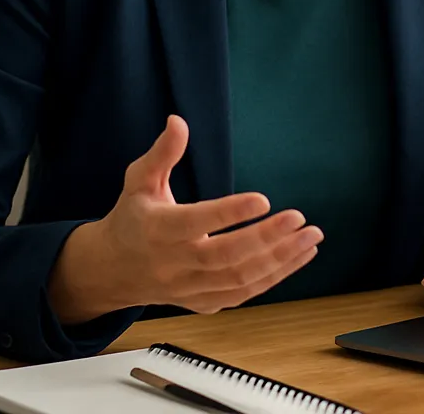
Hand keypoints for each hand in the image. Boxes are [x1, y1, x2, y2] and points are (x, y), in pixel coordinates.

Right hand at [47, 115, 322, 322]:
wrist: (113, 271)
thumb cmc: (132, 218)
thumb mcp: (138, 181)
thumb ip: (162, 153)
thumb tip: (178, 121)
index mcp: (159, 230)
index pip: (197, 222)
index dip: (230, 213)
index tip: (263, 199)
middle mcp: (175, 263)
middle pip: (226, 256)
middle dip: (267, 239)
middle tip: (299, 219)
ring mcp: (190, 288)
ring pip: (240, 279)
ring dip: (280, 260)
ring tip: (310, 237)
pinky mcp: (204, 302)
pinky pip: (243, 294)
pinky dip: (275, 277)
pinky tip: (298, 256)